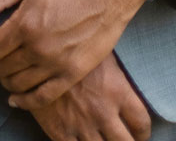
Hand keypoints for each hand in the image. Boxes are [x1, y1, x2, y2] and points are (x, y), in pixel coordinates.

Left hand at [0, 0, 153, 108]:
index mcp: (25, 23)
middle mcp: (38, 48)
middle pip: (2, 68)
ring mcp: (56, 64)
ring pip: (19, 84)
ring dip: (6, 80)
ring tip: (4, 71)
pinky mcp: (73, 73)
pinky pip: (43, 97)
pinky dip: (26, 101)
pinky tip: (16, 99)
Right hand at [28, 53, 151, 140]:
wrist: (32, 49)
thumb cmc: (69, 43)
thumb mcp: (97, 51)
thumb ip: (113, 72)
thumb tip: (124, 80)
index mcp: (116, 90)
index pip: (141, 122)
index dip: (143, 133)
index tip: (139, 134)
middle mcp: (103, 111)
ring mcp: (81, 124)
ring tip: (104, 140)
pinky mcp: (59, 131)